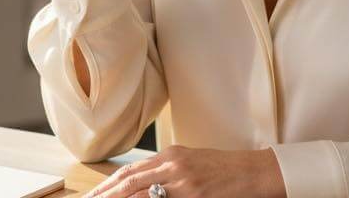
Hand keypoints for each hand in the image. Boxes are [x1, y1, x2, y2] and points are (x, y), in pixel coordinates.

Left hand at [81, 146, 285, 197]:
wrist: (255, 172)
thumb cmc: (226, 171)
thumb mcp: (193, 164)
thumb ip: (168, 172)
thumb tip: (142, 186)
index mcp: (171, 155)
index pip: (130, 171)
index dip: (108, 185)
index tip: (93, 196)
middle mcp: (173, 164)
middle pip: (129, 181)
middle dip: (105, 194)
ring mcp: (183, 180)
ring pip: (140, 192)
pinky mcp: (194, 194)